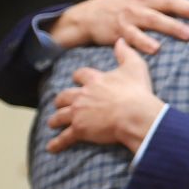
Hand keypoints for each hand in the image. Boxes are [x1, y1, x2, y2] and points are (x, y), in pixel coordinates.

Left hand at [47, 39, 164, 153]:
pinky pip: (65, 137)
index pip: (81, 75)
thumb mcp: (135, 67)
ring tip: (53, 123)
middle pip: (65, 95)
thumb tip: (121, 40)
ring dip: (56, 119)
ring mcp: (79, 113)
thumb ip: (126, 52)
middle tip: (61, 102)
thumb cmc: (137, 92)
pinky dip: (57, 143)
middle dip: (62, 99)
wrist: (135, 115)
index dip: (79, 77)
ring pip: (61, 115)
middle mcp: (82, 95)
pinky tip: (51, 148)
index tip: (78, 79)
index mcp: (95, 80)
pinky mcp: (80, 129)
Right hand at [48, 0, 188, 53]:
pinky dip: (143, 42)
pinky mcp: (120, 29)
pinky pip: (133, 37)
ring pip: (154, 19)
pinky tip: (156, 49)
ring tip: (188, 34)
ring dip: (171, 26)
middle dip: (188, 7)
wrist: (92, 14)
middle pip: (170, 1)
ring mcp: (132, 15)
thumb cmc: (131, 0)